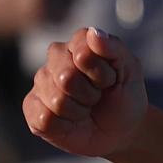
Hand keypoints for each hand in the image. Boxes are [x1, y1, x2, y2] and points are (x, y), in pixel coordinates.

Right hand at [22, 27, 146, 158]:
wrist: (119, 129)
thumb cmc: (123, 95)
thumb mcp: (130, 70)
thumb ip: (114, 48)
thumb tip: (93, 33)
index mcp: (79, 42)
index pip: (83, 54)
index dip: (102, 74)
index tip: (111, 80)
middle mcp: (55, 57)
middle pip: (67, 78)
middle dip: (90, 94)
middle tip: (97, 96)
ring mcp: (41, 82)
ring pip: (57, 101)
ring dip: (79, 111)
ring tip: (85, 108)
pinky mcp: (32, 107)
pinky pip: (44, 119)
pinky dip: (64, 126)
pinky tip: (70, 121)